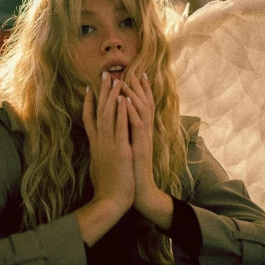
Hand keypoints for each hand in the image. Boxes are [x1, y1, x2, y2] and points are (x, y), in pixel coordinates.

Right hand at [82, 72, 134, 214]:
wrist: (109, 202)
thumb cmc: (105, 189)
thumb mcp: (97, 168)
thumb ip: (97, 156)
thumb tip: (95, 151)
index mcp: (95, 145)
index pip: (89, 119)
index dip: (89, 103)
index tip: (90, 88)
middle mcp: (99, 141)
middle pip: (98, 111)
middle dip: (102, 92)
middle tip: (105, 74)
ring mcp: (109, 145)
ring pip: (108, 115)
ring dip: (112, 95)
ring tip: (116, 79)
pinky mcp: (120, 150)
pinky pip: (120, 127)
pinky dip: (122, 112)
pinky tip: (124, 99)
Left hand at [121, 73, 172, 229]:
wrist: (139, 194)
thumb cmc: (132, 175)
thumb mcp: (129, 152)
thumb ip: (127, 138)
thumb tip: (121, 128)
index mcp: (140, 134)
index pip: (141, 108)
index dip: (139, 91)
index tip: (135, 75)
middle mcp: (144, 134)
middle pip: (144, 105)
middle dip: (138, 88)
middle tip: (134, 70)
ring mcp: (143, 140)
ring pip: (141, 112)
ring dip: (133, 95)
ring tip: (126, 80)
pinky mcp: (139, 148)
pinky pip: (136, 127)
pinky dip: (130, 113)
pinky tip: (125, 101)